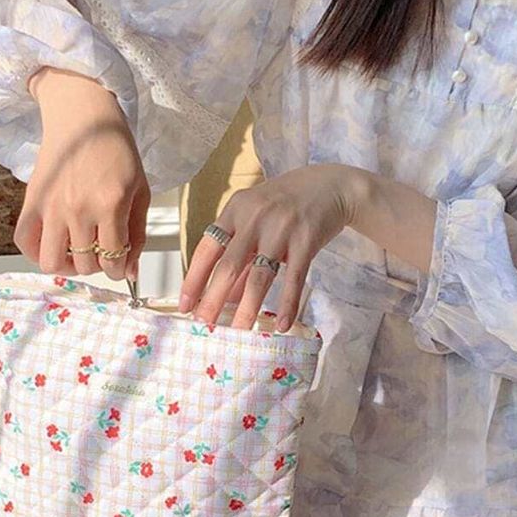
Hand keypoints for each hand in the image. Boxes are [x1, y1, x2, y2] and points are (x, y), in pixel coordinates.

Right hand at [15, 67, 150, 279]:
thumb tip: (130, 273)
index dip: (119, 270)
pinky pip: (25, 242)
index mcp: (110, 205)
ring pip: (52, 262)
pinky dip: (36, 252)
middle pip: (85, 265)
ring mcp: (52, 206)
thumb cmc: (116, 150)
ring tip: (76, 251)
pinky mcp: (32, 199)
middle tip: (100, 250)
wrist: (84, 117)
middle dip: (97, 265)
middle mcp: (78, 209)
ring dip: (67, 264)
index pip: (113, 261)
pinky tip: (53, 243)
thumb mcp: (140, 191)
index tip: (119, 264)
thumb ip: (137, 234)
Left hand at [179, 164, 367, 330]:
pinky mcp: (306, 240)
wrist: (331, 185)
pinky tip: (282, 325)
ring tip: (239, 331)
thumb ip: (241, 254)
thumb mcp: (257, 220)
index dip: (194, 279)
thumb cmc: (287, 204)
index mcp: (236, 209)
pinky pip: (294, 278)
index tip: (185, 305)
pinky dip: (287, 304)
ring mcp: (281, 228)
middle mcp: (255, 217)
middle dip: (213, 299)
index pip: (207, 248)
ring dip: (247, 308)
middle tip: (204, 324)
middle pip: (229, 265)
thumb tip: (225, 296)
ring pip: (259, 276)